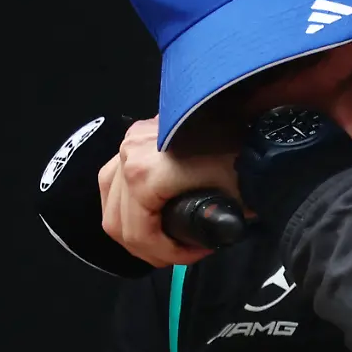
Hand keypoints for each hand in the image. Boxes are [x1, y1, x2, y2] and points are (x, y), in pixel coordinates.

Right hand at [98, 115, 241, 266]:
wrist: (241, 95)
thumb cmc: (240, 142)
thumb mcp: (237, 191)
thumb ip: (223, 223)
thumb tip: (218, 241)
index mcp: (143, 174)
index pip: (138, 234)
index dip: (166, 255)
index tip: (198, 252)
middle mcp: (127, 156)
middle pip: (116, 222)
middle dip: (148, 247)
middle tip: (181, 252)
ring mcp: (128, 142)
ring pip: (110, 201)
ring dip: (133, 226)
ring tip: (166, 236)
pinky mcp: (134, 133)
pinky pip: (115, 178)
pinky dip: (126, 202)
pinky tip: (151, 210)